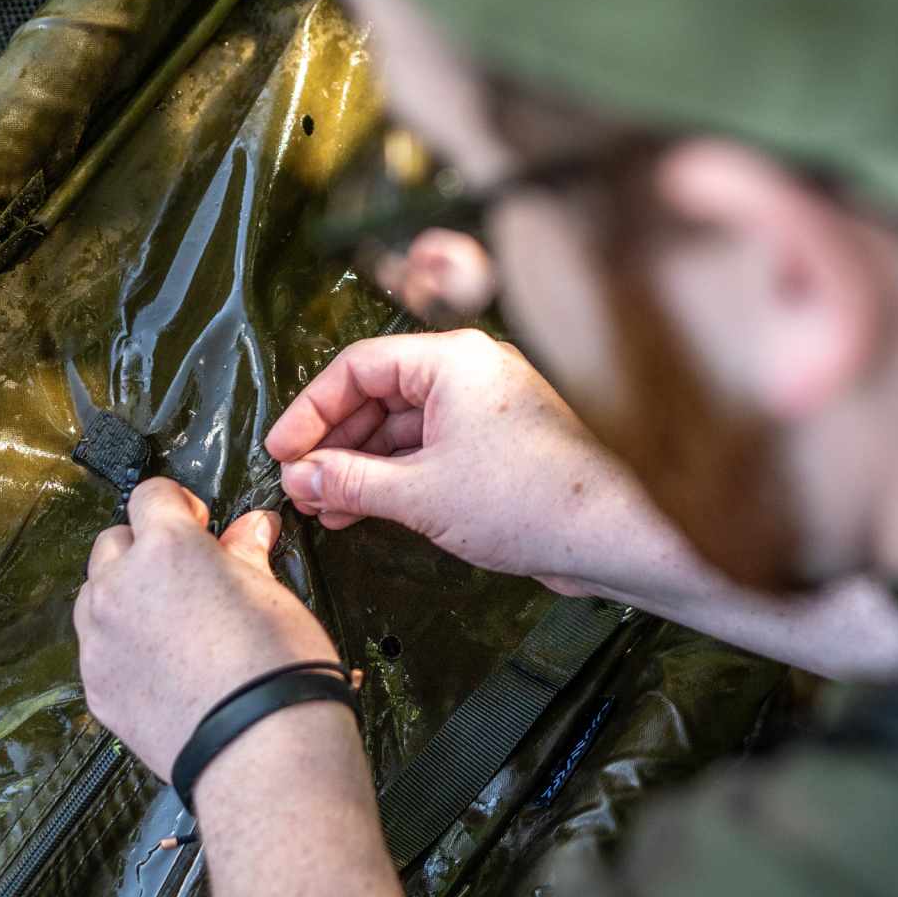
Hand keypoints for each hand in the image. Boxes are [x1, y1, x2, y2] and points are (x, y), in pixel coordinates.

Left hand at [73, 479, 339, 779]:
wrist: (259, 749)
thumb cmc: (274, 671)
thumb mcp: (272, 594)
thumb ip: (247, 554)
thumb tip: (251, 530)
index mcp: (167, 548)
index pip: (152, 495)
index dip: (179, 505)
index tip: (198, 524)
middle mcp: (121, 586)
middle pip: (113, 541)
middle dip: (144, 548)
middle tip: (184, 573)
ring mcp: (101, 638)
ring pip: (95, 594)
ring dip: (123, 595)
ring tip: (168, 620)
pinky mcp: (96, 685)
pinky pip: (97, 648)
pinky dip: (120, 647)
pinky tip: (160, 664)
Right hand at [267, 329, 659, 584]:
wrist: (615, 536)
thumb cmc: (535, 501)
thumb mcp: (420, 494)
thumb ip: (348, 482)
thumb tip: (298, 479)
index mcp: (454, 360)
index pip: (358, 368)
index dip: (310, 410)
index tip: (282, 450)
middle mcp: (470, 373)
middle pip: (377, 394)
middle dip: (333, 443)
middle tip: (299, 482)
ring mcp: (484, 409)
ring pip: (400, 426)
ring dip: (358, 465)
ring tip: (324, 506)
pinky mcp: (496, 445)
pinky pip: (427, 449)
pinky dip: (392, 476)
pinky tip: (361, 509)